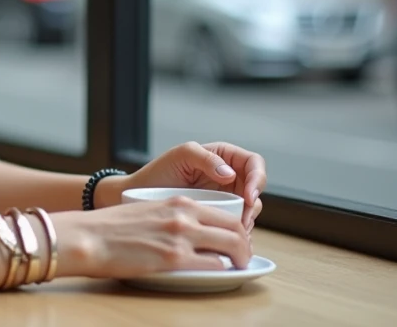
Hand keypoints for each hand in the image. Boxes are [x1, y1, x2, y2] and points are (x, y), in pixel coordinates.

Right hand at [54, 196, 252, 278]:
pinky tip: (219, 273)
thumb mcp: (147, 211)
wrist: (89, 237)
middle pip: (234, 228)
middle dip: (245, 244)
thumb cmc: (110, 228)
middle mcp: (184, 215)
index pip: (223, 213)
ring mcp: (181, 236)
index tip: (236, 240)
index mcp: (177, 202)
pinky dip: (222, 270)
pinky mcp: (175, 258)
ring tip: (238, 266)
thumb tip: (189, 234)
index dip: (237, 229)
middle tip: (244, 256)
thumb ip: (171, 218)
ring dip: (240, 258)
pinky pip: (214, 264)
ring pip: (232, 245)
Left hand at [114, 141, 266, 230]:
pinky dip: (236, 232)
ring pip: (250, 208)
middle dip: (254, 205)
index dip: (257, 179)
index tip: (249, 197)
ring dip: (247, 221)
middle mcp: (228, 176)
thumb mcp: (181, 156)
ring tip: (235, 234)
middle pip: (256, 189)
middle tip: (242, 222)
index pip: (253, 164)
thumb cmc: (158, 172)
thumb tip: (230, 174)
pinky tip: (228, 240)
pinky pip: (235, 223)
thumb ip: (205, 158)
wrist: (139, 197)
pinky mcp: (218, 215)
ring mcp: (225, 197)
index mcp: (223, 156)